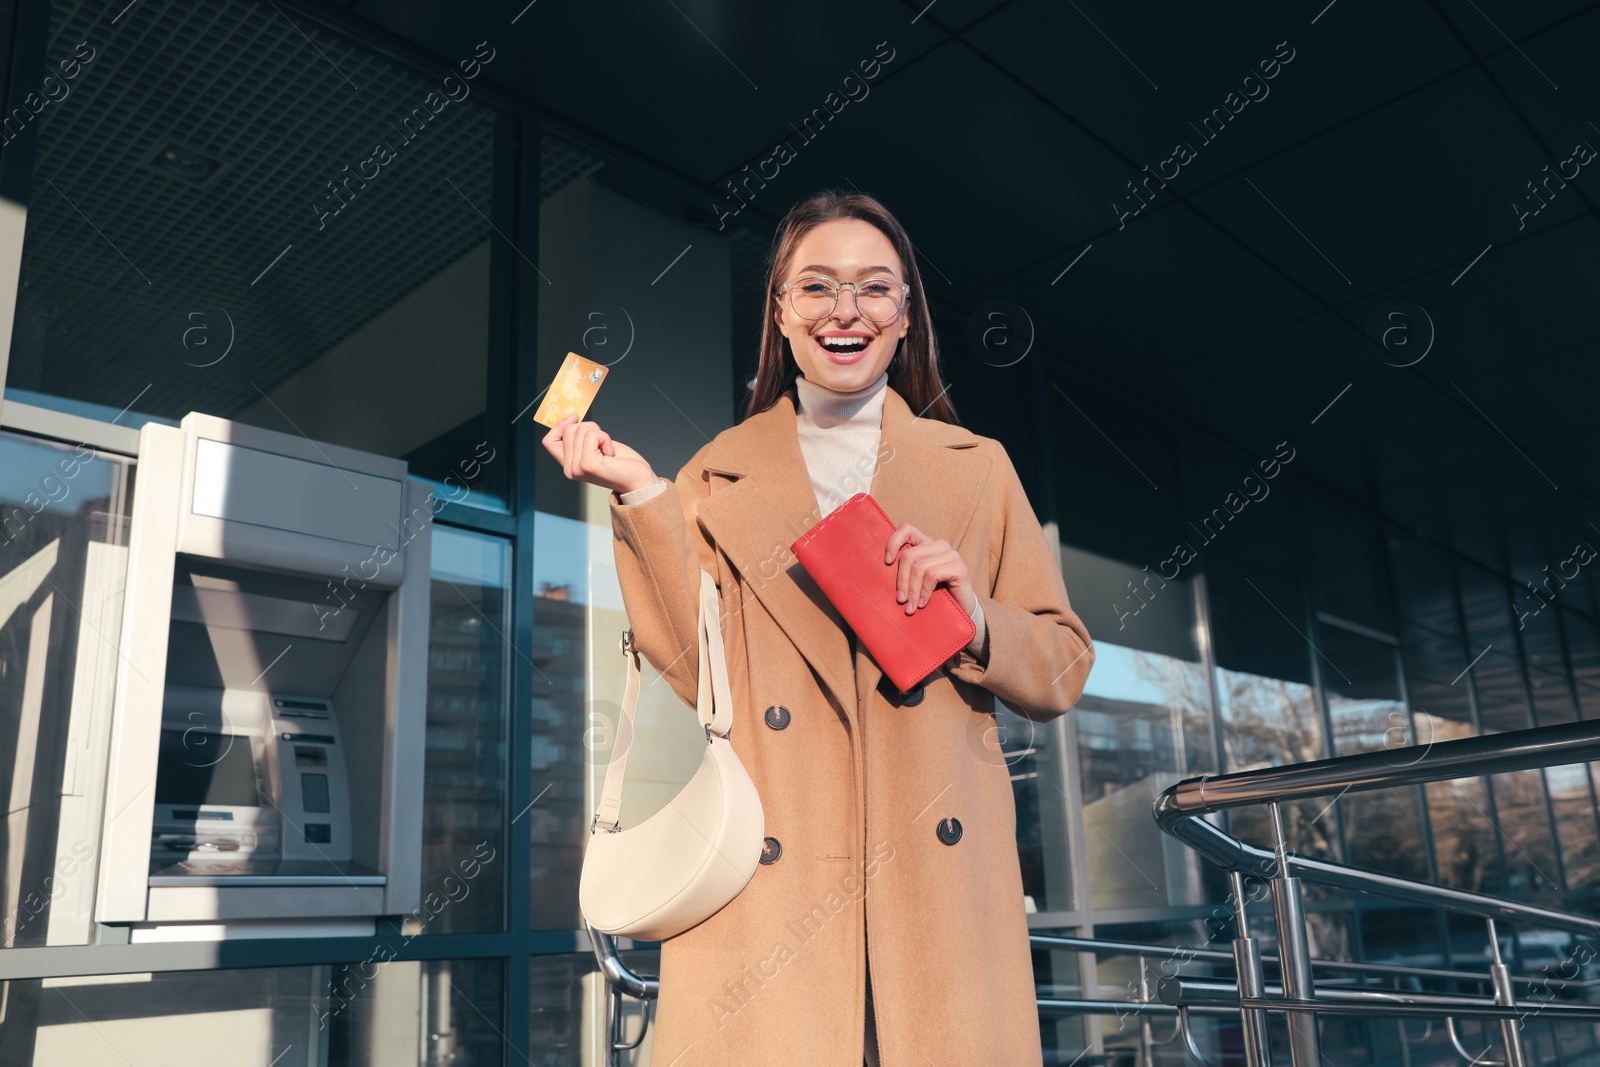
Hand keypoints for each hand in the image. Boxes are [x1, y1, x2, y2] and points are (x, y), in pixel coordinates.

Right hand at [541, 414, 658, 495]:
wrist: (638, 480)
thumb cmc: (620, 463)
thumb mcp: (595, 446)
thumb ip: (579, 438)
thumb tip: (571, 419)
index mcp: (568, 465)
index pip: (548, 441)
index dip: (559, 425)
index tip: (575, 418)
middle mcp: (569, 469)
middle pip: (568, 430)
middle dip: (589, 428)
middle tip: (602, 444)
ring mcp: (577, 468)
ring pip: (580, 430)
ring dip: (599, 434)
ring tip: (607, 451)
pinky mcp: (587, 464)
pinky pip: (592, 435)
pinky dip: (605, 439)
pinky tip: (611, 453)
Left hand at [884, 523, 976, 617]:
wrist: (962, 610)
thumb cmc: (935, 595)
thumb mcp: (916, 580)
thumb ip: (905, 571)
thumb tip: (881, 570)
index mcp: (926, 544)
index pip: (907, 529)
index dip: (893, 542)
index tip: (887, 562)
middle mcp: (939, 545)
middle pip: (909, 555)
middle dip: (902, 580)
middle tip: (900, 600)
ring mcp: (951, 555)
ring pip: (919, 567)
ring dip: (912, 590)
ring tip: (910, 606)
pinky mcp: (959, 567)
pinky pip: (932, 575)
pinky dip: (925, 592)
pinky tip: (923, 603)